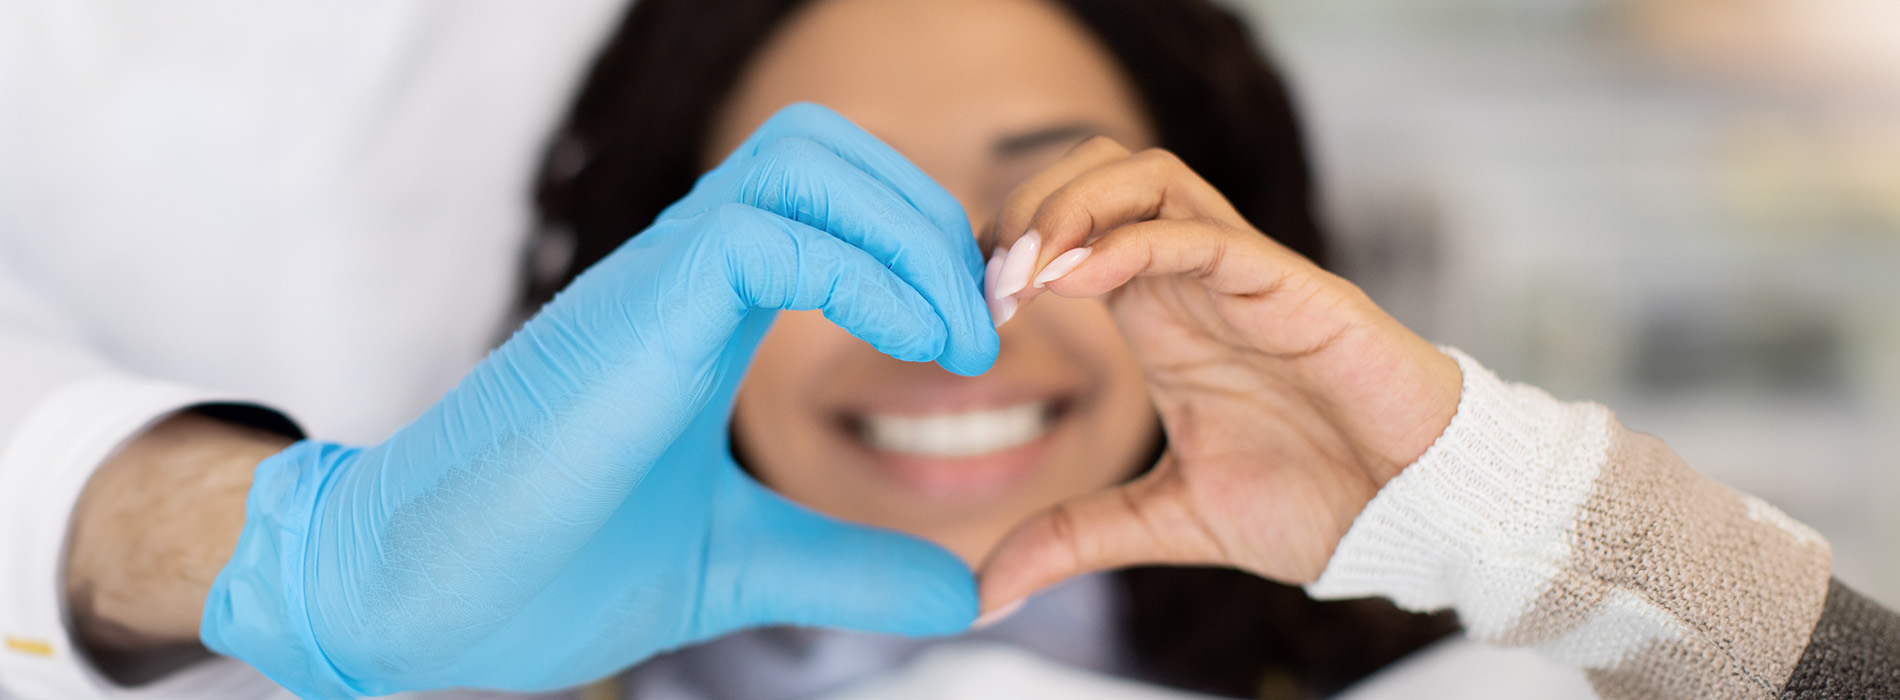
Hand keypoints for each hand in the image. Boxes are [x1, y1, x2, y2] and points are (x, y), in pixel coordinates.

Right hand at [200, 104, 999, 697]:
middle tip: (982, 327)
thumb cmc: (546, 567)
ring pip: (803, 160)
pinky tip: (917, 349)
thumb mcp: (738, 565)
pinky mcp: (635, 311)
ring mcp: (654, 280)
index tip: (975, 340)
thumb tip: (961, 588)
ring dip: (911, 232)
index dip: (921, 246)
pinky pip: (771, 236)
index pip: (828, 202)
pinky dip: (869, 275)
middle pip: (827, 151)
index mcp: (701, 306)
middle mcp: (681, 270)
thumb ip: (845, 567)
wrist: (412, 597)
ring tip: (959, 336)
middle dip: (932, 221)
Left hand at [975, 138, 1462, 613]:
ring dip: (1066, 207)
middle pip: (1094, 169)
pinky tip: (1074, 278)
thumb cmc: (1312, 499)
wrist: (1412, 517)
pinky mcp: (1287, 283)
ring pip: (1143, 175)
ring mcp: (1239, 270)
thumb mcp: (1162, 521)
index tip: (963, 316)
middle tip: (983, 285)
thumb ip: (1073, 537)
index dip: (1004, 249)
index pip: (1068, 226)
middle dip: (1023, 206)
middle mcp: (1191, 275)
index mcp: (1157, 311)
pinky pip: (1198, 232)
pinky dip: (1126, 241)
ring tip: (1018, 272)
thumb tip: (982, 592)